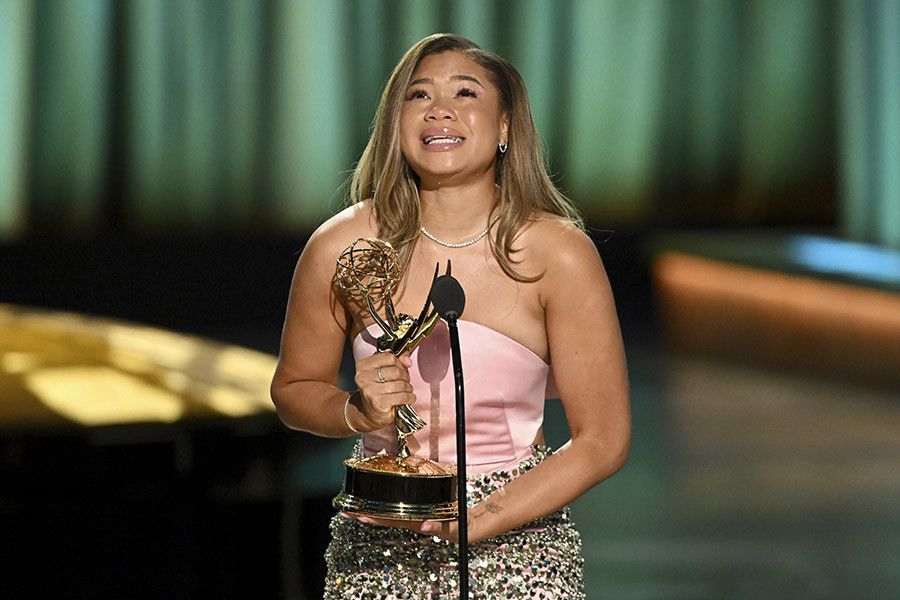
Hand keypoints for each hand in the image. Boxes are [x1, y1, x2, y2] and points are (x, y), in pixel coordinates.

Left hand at [340, 511, 458, 543]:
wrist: (466, 527)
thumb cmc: (458, 526)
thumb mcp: (452, 528)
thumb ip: (440, 528)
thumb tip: (427, 526)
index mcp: (416, 522)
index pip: (392, 520)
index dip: (376, 518)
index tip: (361, 515)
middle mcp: (410, 520)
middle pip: (384, 518)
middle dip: (364, 515)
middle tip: (345, 512)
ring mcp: (411, 517)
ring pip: (386, 515)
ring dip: (369, 511)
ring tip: (352, 508)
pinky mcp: (415, 512)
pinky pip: (394, 510)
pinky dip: (382, 507)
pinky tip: (371, 505)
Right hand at [351, 353, 414, 430]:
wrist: (370, 412)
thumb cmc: (378, 389)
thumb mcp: (384, 371)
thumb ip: (397, 361)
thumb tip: (407, 361)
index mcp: (363, 365)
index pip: (390, 358)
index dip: (399, 364)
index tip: (400, 369)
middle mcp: (364, 377)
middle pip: (396, 371)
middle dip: (405, 377)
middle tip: (404, 382)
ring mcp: (370, 390)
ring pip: (401, 384)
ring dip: (408, 388)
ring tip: (406, 391)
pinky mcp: (379, 402)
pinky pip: (402, 396)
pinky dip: (409, 397)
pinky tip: (408, 398)